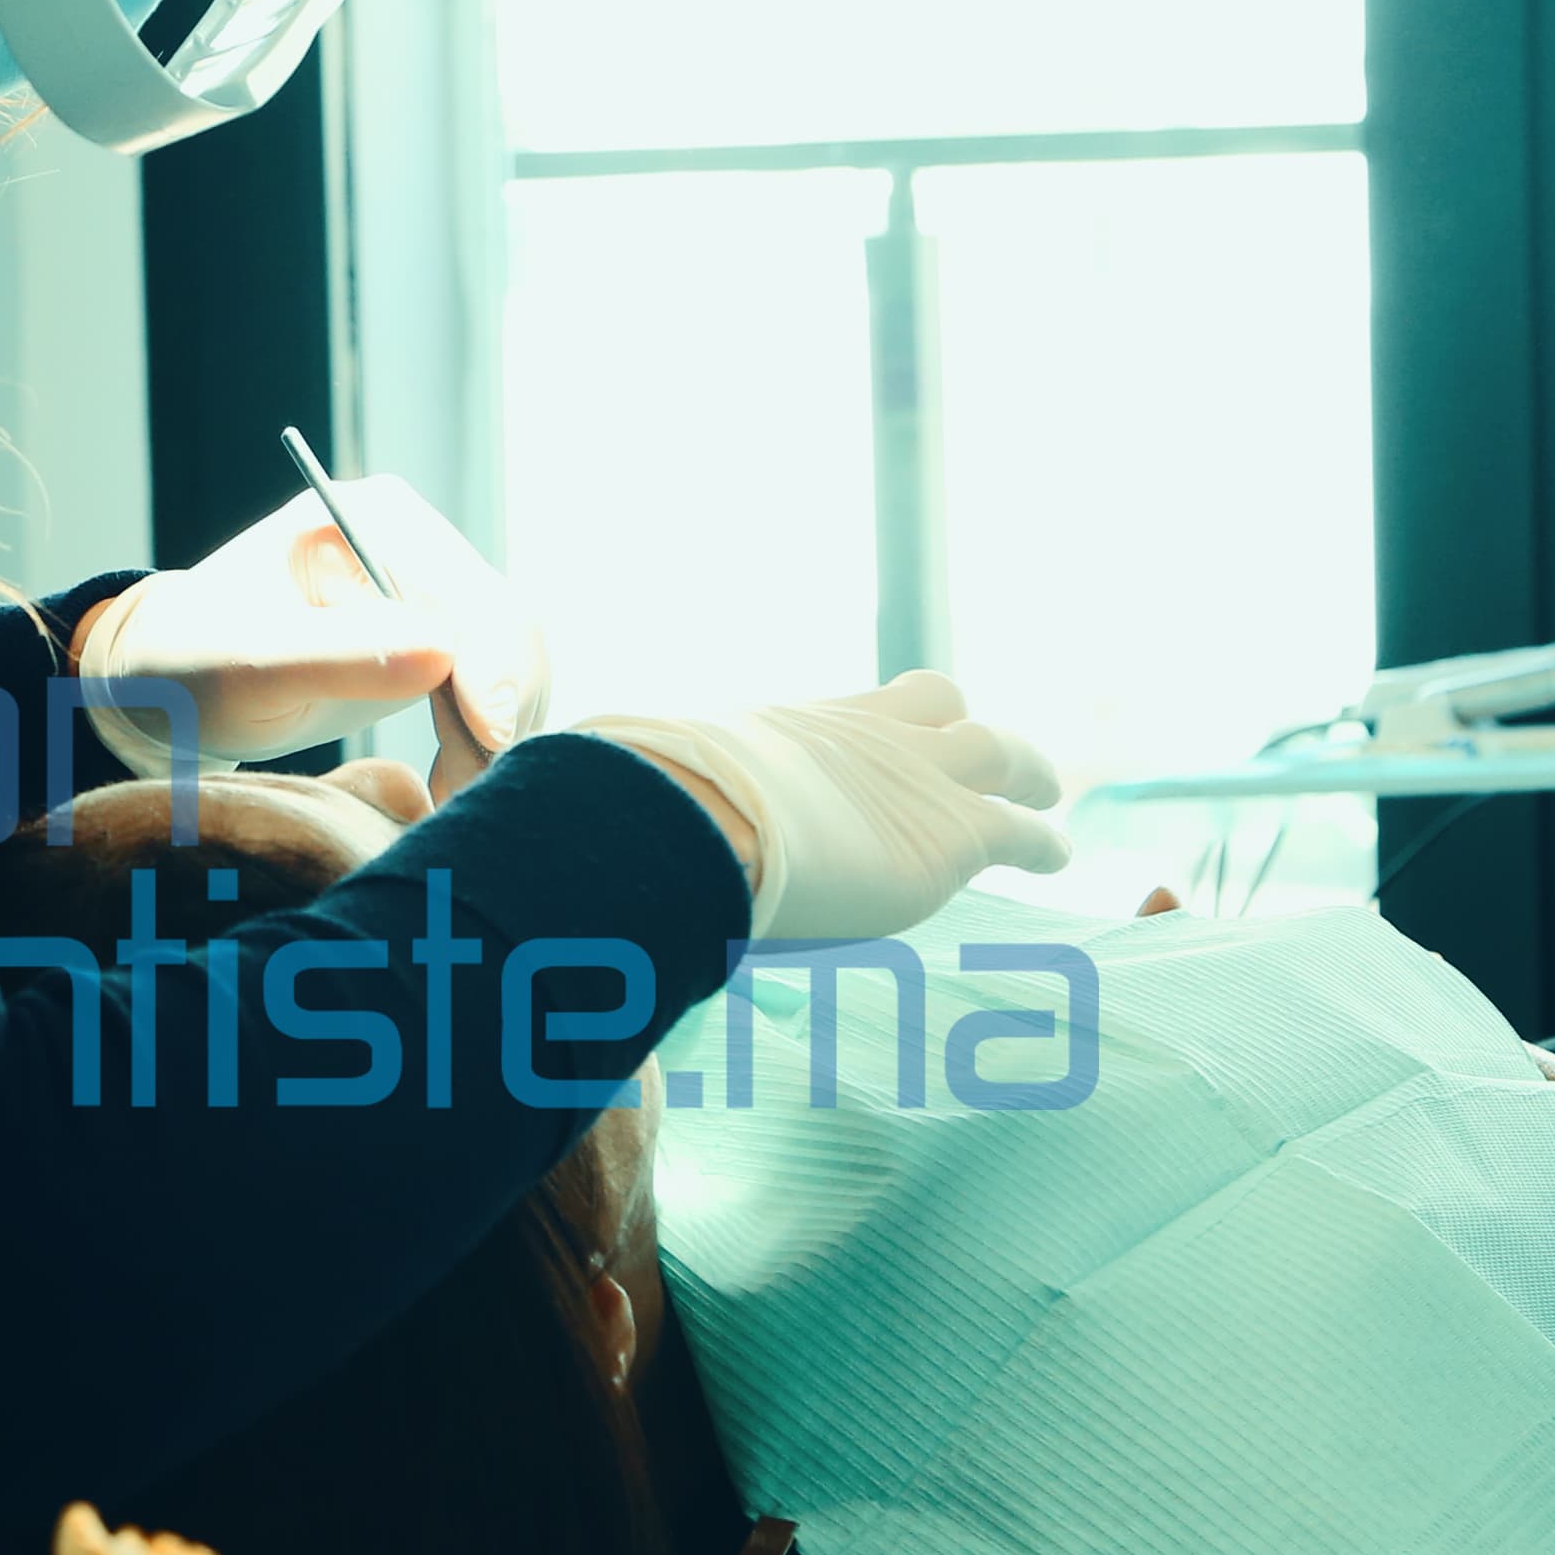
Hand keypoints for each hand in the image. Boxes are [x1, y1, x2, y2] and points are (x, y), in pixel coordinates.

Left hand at [73, 473, 546, 778]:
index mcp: (373, 518)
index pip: (470, 598)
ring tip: (448, 791)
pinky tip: (451, 775)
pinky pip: (494, 688)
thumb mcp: (246, 663)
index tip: (484, 744)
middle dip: (497, 715)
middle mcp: (416, 544)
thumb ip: (337, 654)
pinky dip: (484, 738)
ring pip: (514, 665)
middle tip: (460, 790)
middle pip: (508, 631)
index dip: (493, 673)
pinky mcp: (437, 639)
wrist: (166, 682)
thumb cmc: (187, 662)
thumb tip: (441, 654)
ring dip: (496, 735)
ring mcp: (431, 591)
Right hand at [578, 673, 1067, 938]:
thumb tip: (493, 844)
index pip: (843, 720)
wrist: (687, 821)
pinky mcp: (953, 829)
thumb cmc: (640, 817)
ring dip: (1026, 771)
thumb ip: (599, 816)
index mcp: (788, 727)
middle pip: (934, 703)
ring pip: (1002, 749)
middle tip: (980, 756)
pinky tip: (1061, 852)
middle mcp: (859, 732)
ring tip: (1044, 796)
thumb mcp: (627, 798)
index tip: (871, 759)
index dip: (868, 735)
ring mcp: (914, 773)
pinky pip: (1023, 826)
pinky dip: (1045, 835)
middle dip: (959, 729)